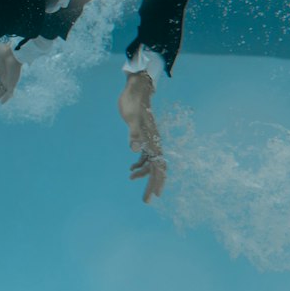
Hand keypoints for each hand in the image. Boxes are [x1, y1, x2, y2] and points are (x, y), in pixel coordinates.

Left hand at [118, 72, 165, 201]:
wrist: (136, 88)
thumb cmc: (133, 103)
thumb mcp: (131, 118)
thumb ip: (133, 134)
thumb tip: (135, 150)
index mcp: (153, 141)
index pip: (158, 167)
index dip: (157, 182)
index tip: (154, 196)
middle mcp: (154, 143)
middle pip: (157, 169)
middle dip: (152, 185)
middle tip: (146, 201)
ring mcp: (150, 140)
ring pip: (151, 164)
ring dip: (144, 176)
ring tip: (132, 181)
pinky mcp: (143, 137)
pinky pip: (145, 156)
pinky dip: (139, 165)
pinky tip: (131, 171)